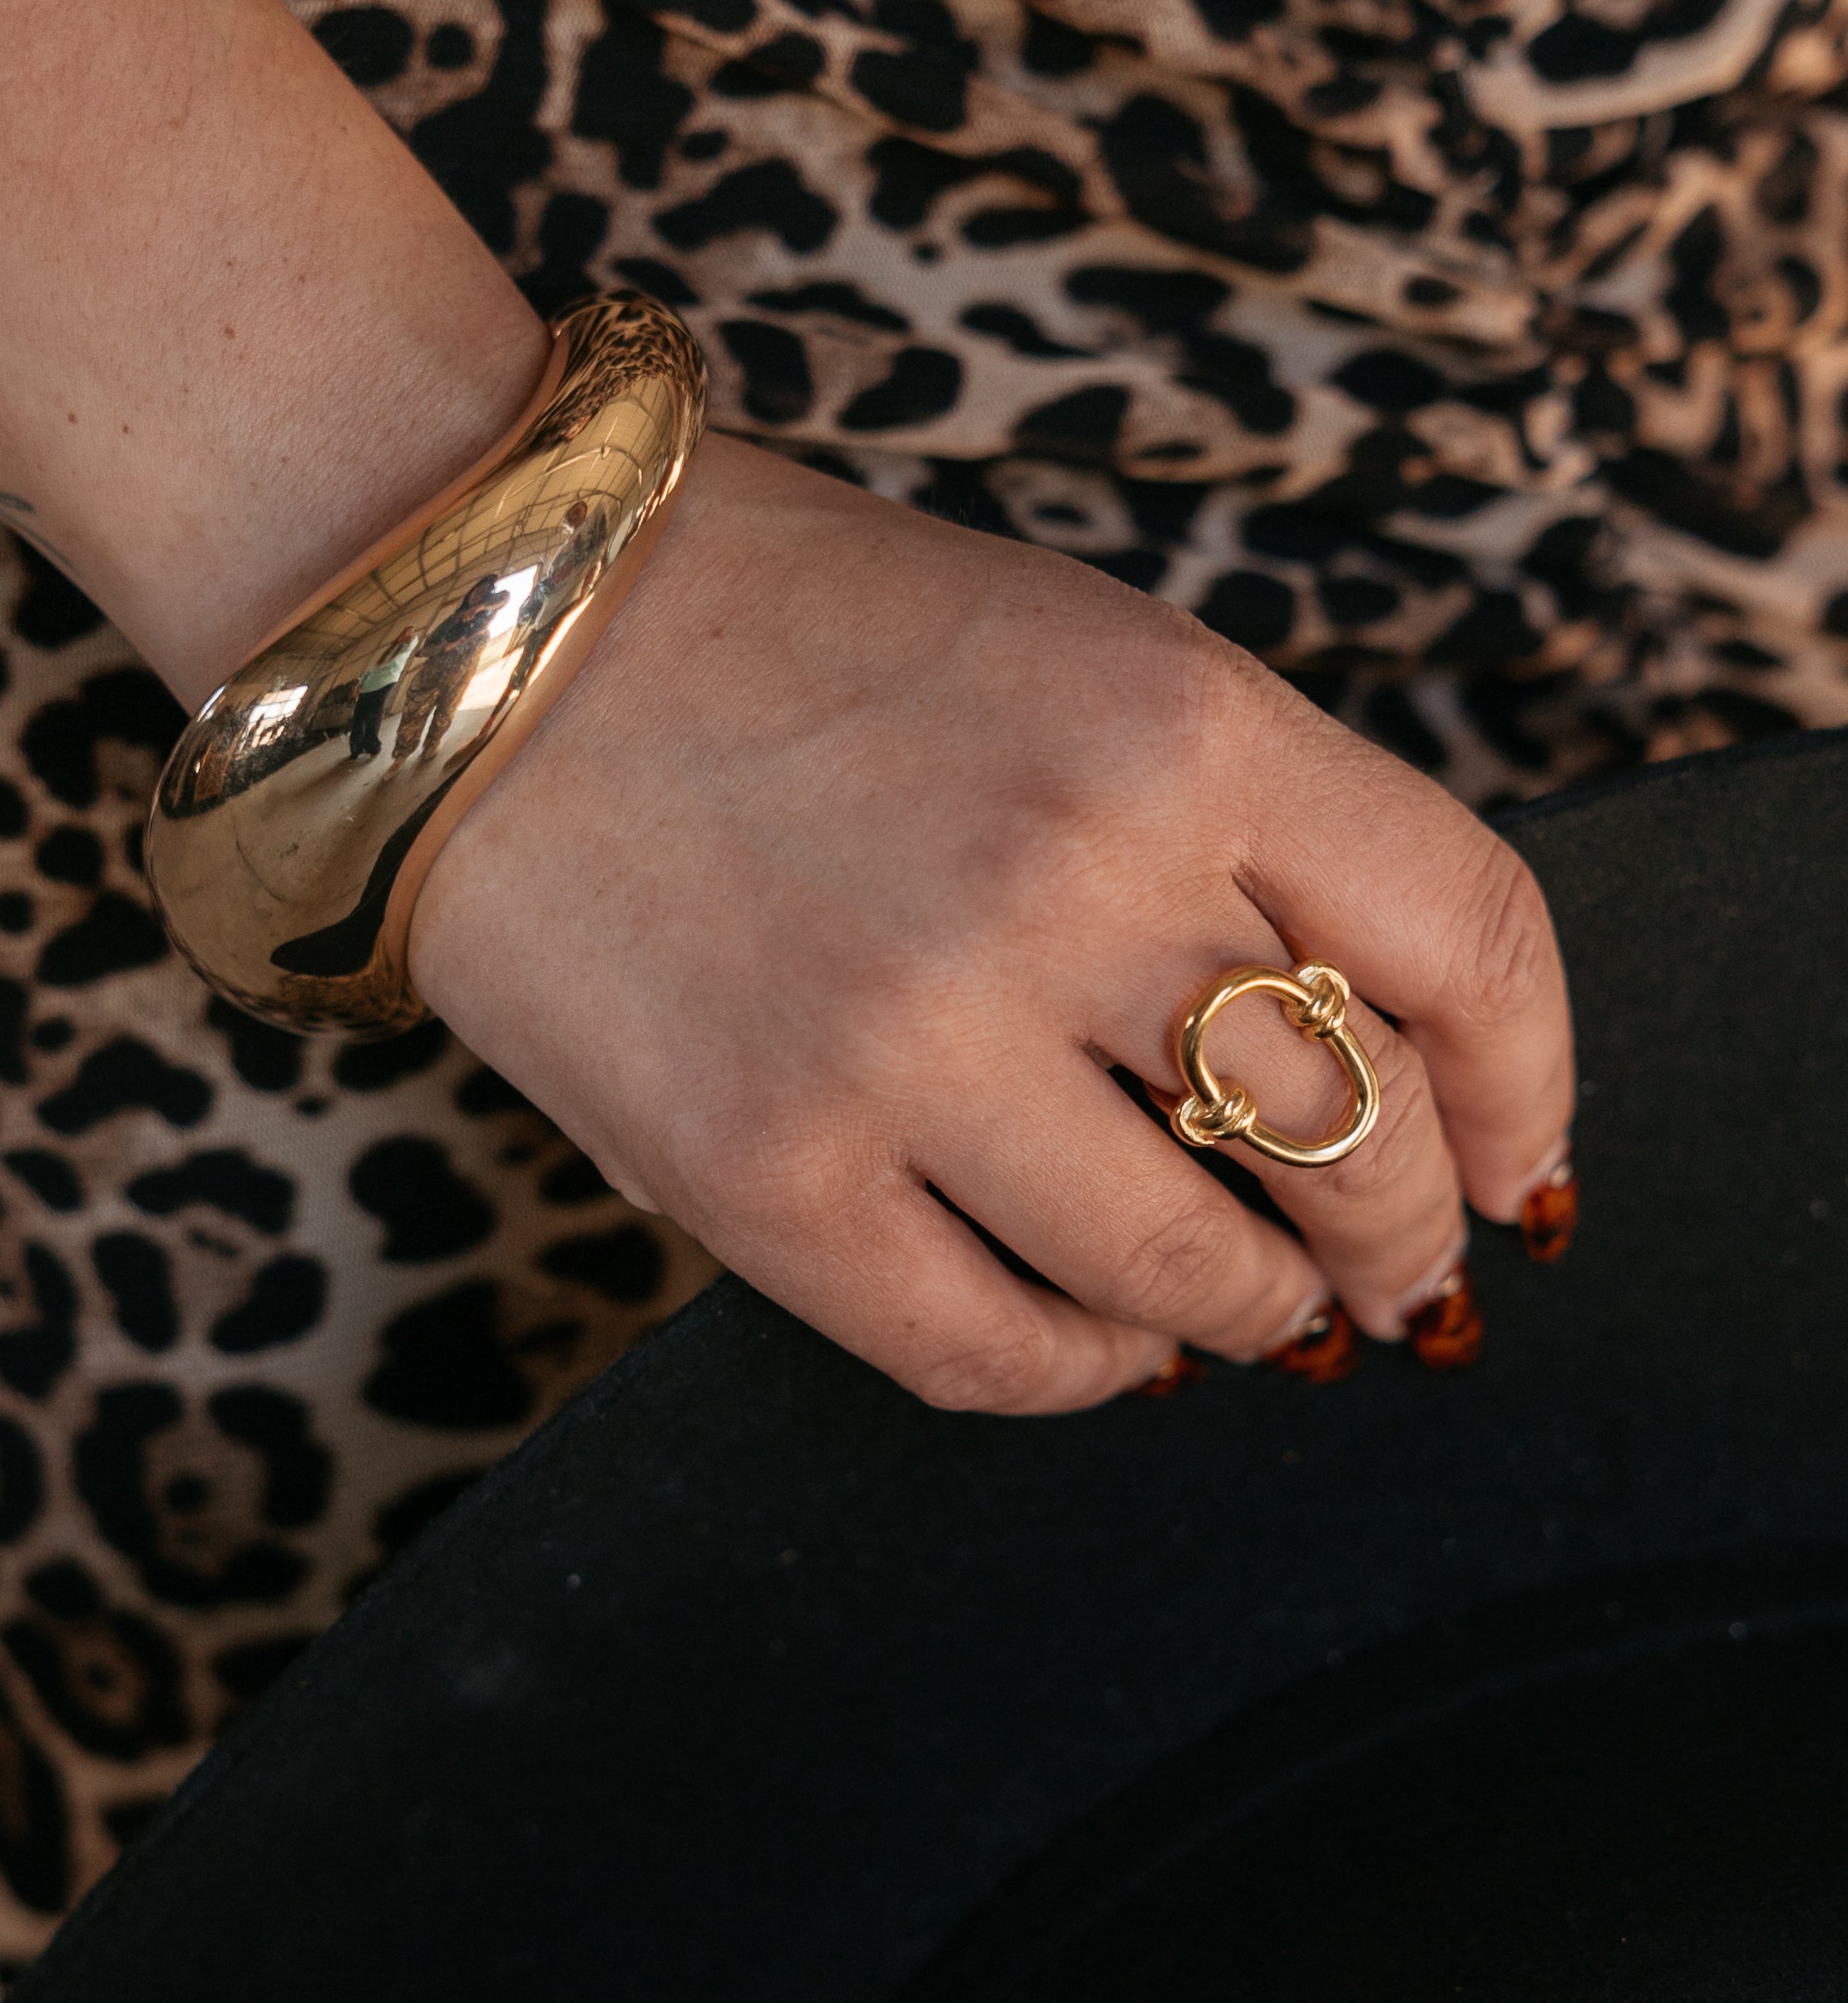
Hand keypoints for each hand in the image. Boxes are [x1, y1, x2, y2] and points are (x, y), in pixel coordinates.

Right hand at [411, 434, 1573, 1413]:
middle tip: (1383, 1271)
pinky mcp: (764, 1167)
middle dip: (1400, 1236)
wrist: (473, 634)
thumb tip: (1382, 1056)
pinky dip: (1078, 1371)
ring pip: (1189, 1272)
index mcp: (1178, 718)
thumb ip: (1236, 824)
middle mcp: (1071, 877)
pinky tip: (1086, 1336)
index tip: (1513, 1159)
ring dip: (1247, 1316)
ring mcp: (911, 1035)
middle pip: (1357, 1139)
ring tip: (1231, 1306)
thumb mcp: (1069, 649)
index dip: (1528, 1086)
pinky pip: (992, 1351)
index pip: (1470, 940)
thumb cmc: (779, 632)